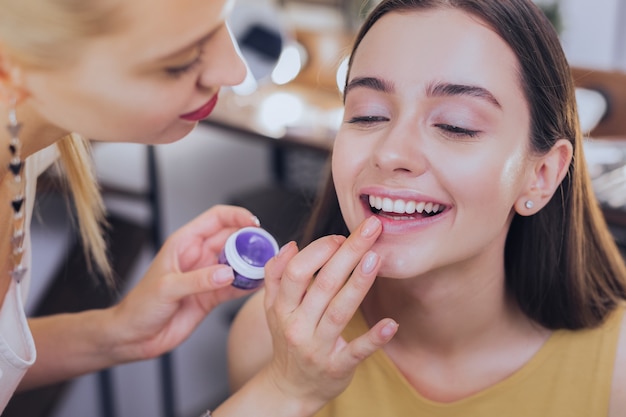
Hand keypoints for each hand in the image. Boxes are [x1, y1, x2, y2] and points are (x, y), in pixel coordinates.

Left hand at [106, 204, 259, 361]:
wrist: (134, 337)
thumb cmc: (140, 307)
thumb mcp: (167, 289)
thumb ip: (198, 280)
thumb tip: (228, 273)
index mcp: (185, 243)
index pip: (216, 218)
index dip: (237, 216)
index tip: (254, 223)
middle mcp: (199, 256)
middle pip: (233, 239)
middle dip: (251, 241)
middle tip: (266, 249)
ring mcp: (207, 275)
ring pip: (238, 262)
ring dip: (252, 263)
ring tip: (267, 267)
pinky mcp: (212, 296)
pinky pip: (236, 286)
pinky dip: (248, 285)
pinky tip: (259, 285)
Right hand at [261, 216, 397, 411]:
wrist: (289, 388)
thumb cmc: (287, 341)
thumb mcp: (272, 309)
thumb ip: (275, 275)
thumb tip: (291, 245)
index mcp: (282, 308)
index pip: (297, 271)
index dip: (319, 250)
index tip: (341, 237)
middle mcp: (298, 326)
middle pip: (323, 284)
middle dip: (348, 252)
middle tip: (371, 229)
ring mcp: (317, 348)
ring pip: (339, 311)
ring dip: (358, 283)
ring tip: (376, 258)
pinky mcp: (337, 367)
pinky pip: (356, 351)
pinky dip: (374, 338)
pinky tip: (391, 323)